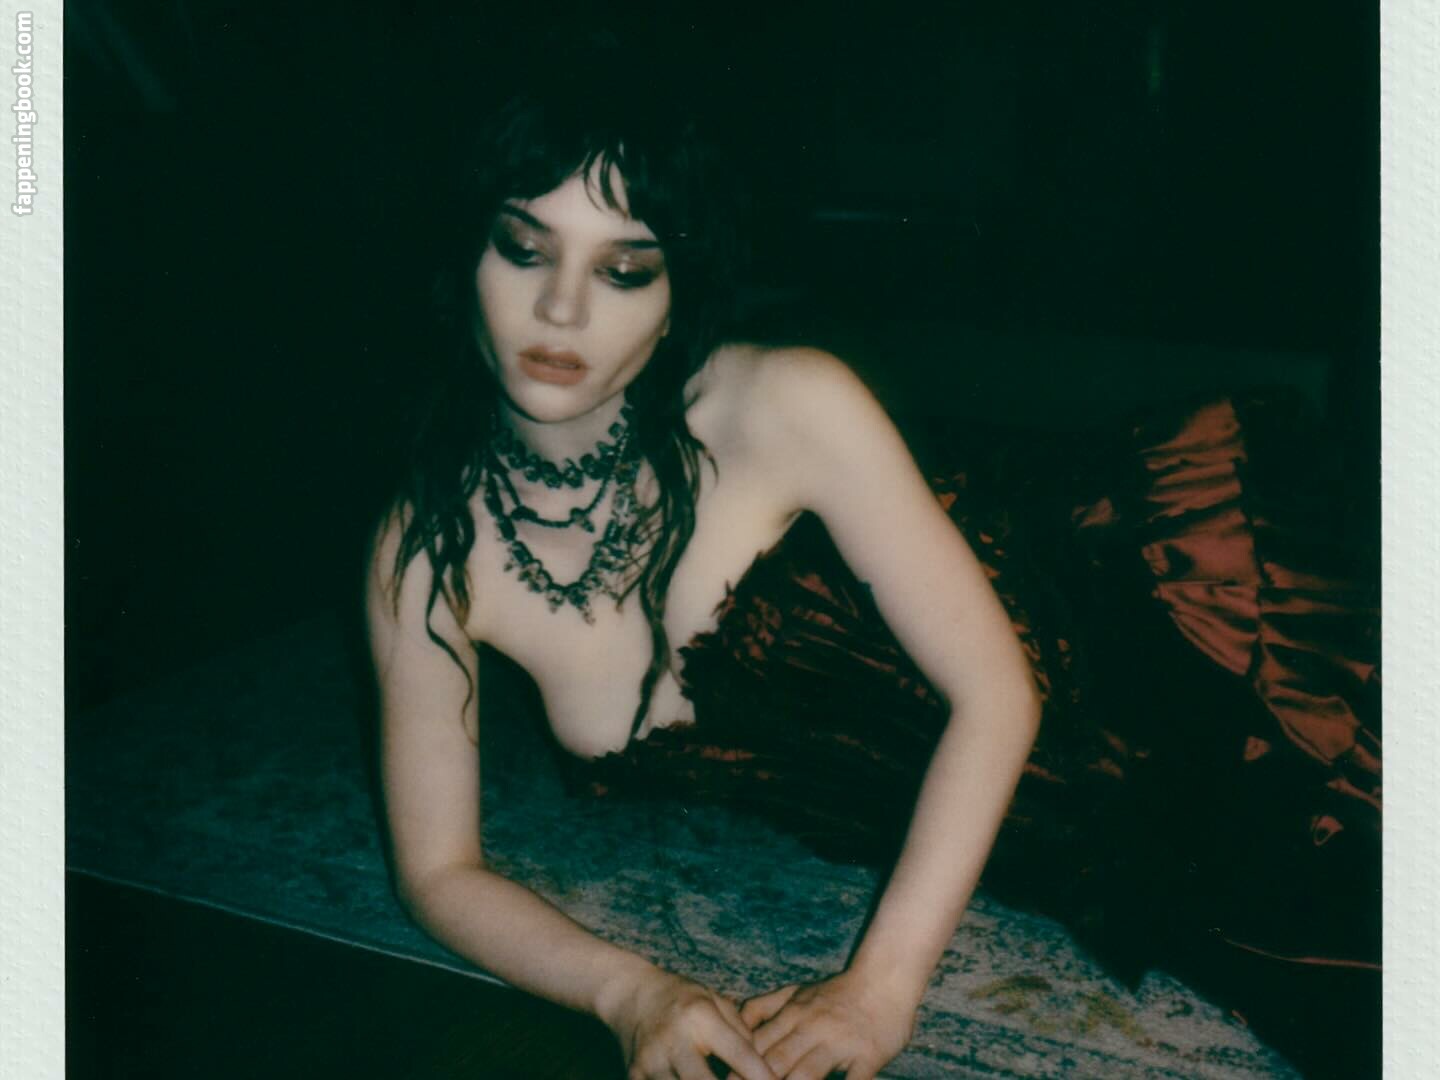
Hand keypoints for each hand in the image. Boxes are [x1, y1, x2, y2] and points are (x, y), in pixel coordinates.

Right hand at [602, 967, 777, 1079]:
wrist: (629, 994)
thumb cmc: (682, 998)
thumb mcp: (715, 1001)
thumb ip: (741, 1033)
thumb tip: (763, 1069)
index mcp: (700, 1016)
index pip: (740, 1054)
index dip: (763, 1078)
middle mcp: (674, 1040)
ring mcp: (651, 1062)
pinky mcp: (634, 1076)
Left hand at [737, 969, 918, 1079]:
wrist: (885, 979)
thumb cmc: (837, 993)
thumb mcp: (796, 992)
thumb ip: (764, 1007)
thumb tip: (734, 1025)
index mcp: (792, 1015)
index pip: (756, 1046)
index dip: (738, 1069)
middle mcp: (811, 1029)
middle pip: (775, 1063)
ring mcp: (839, 1044)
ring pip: (807, 1075)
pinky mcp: (867, 1057)